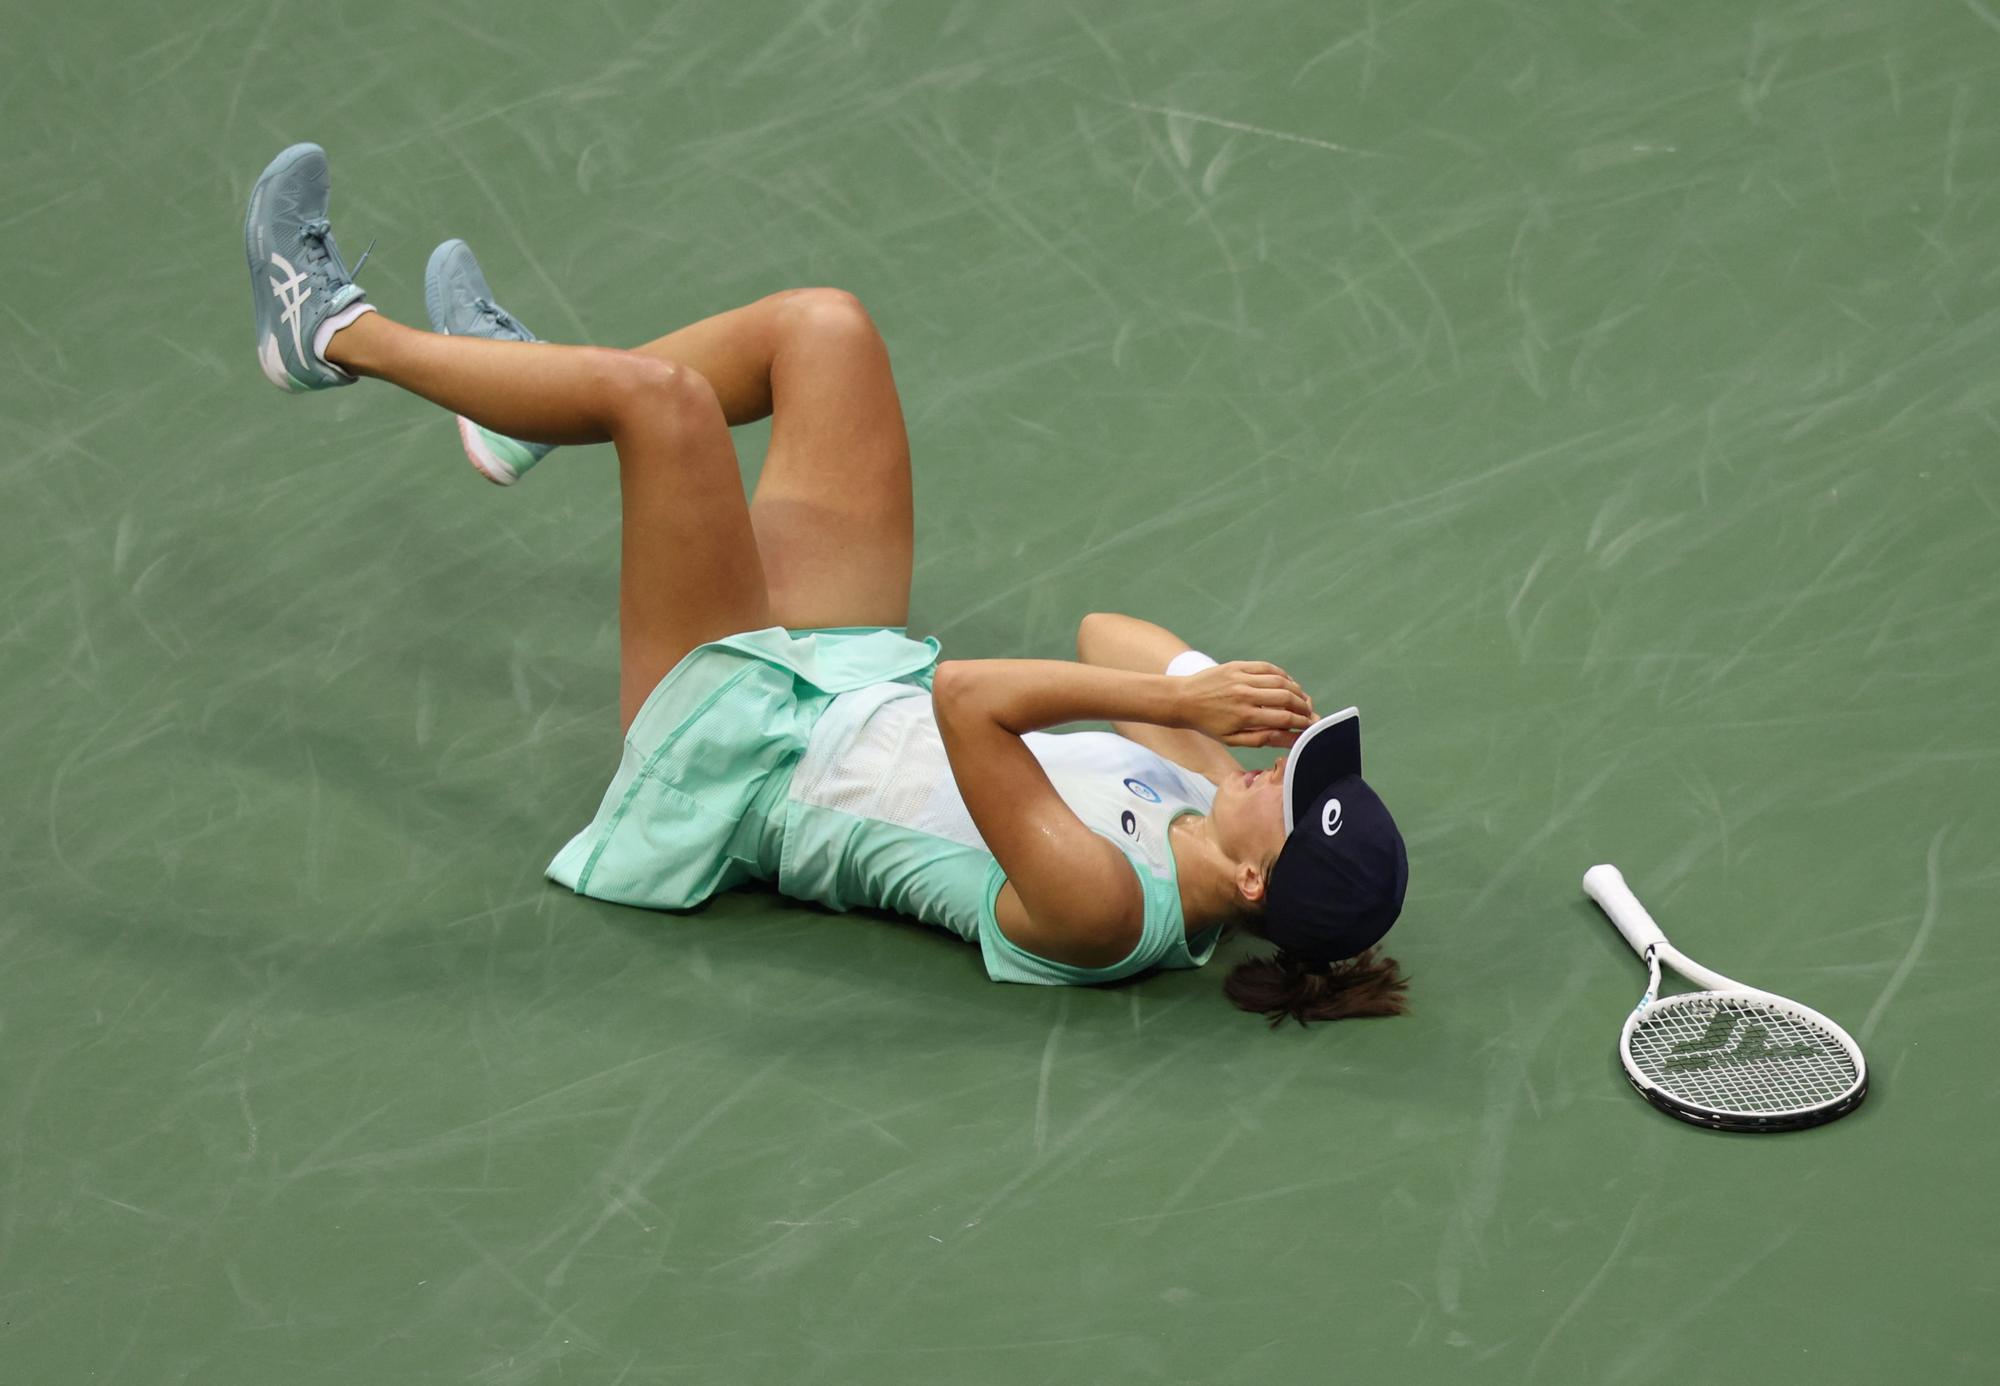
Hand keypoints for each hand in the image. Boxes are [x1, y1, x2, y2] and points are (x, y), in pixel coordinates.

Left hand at [1174, 661, 1315, 746]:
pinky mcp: (1238, 666)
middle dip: (1304, 706)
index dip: (1302, 722)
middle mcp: (1246, 695)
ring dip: (1296, 690)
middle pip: (1287, 697)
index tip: (1310, 726)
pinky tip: (1287, 683)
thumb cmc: (1208, 724)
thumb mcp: (1233, 739)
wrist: (1182, 700)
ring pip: (1280, 680)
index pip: (1285, 718)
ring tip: (1301, 698)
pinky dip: (1282, 675)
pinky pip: (1267, 668)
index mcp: (1245, 716)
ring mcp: (1242, 678)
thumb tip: (1290, 740)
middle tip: (1309, 712)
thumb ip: (1263, 738)